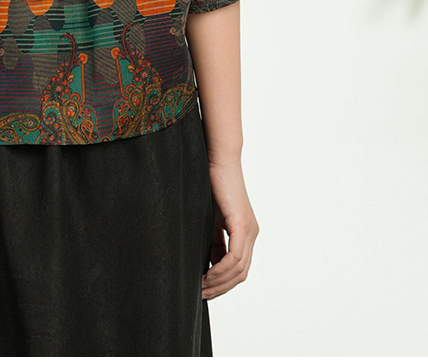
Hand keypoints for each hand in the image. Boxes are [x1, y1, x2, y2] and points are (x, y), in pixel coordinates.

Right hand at [202, 159, 258, 299]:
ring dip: (219, 282)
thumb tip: (207, 265)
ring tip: (200, 287)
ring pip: (239, 270)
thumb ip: (213, 241)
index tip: (204, 289)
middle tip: (200, 294)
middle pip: (241, 274)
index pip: (239, 269)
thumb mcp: (211, 220)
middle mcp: (252, 234)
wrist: (218, 160)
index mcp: (246, 233)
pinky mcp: (242, 224)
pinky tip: (207, 274)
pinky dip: (221, 270)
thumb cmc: (212, 185)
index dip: (223, 284)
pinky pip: (234, 258)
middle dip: (221, 288)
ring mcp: (250, 230)